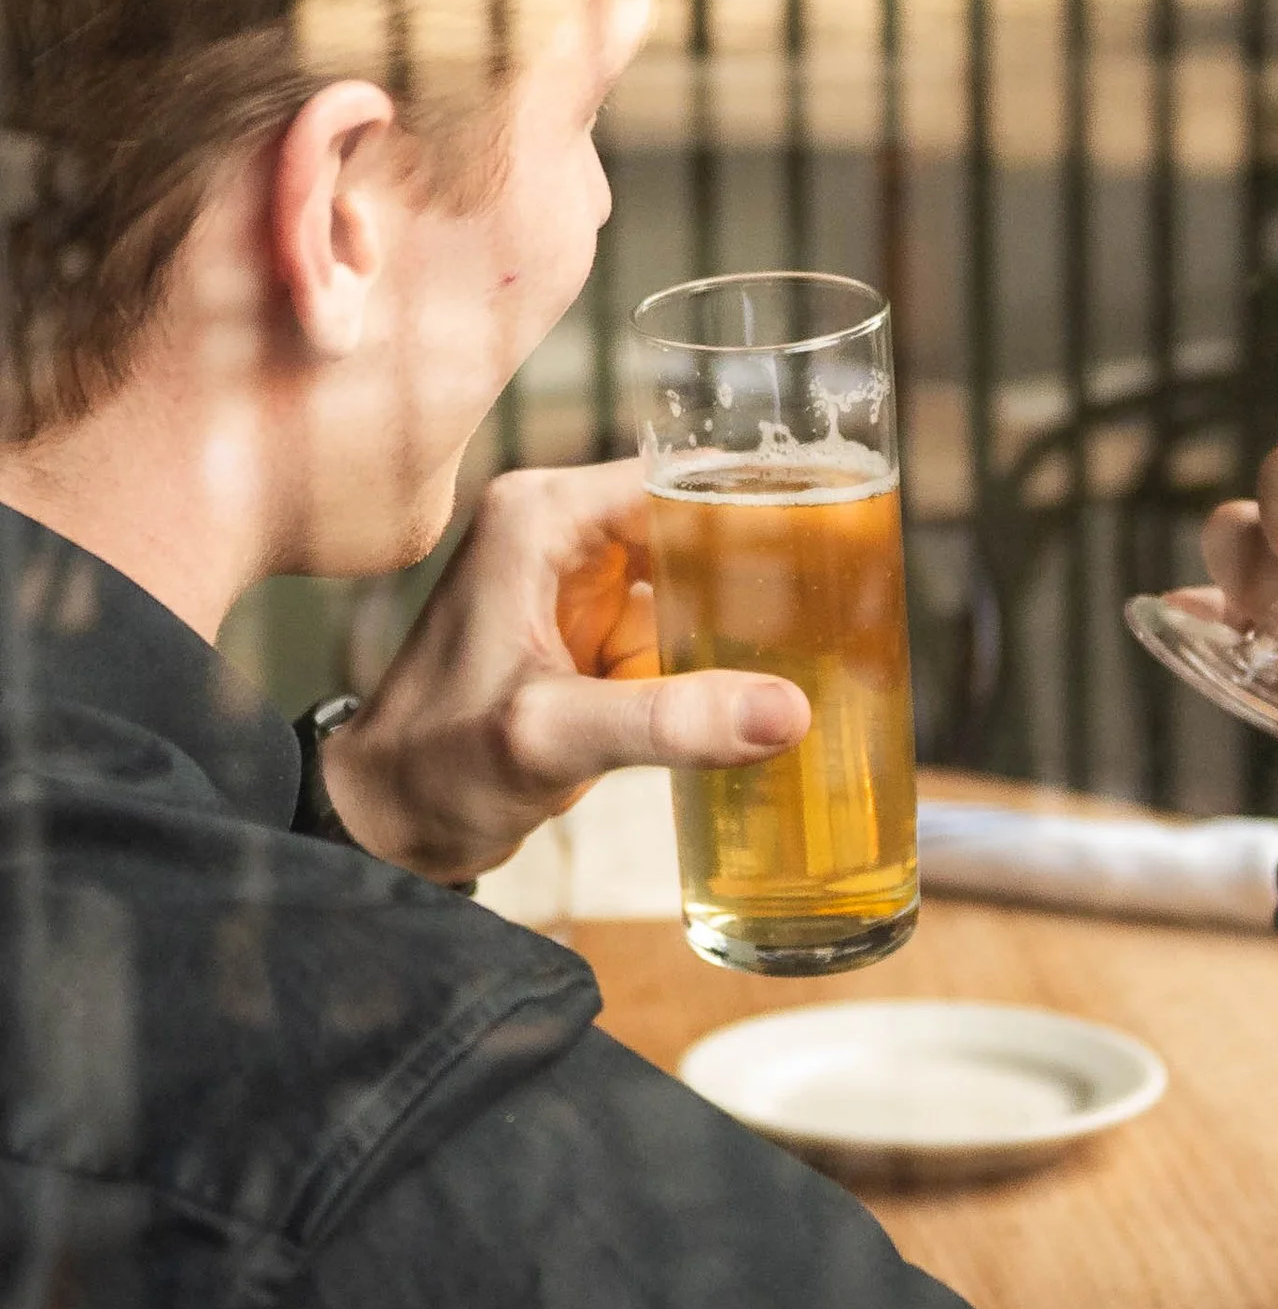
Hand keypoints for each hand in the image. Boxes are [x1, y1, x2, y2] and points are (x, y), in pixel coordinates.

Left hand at [319, 459, 808, 885]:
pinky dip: (732, 660)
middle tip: (863, 596)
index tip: (847, 537)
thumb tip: (791, 711)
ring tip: (847, 639)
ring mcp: (584, 592)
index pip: (680, 479)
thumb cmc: (434, 766)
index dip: (761, 502)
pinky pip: (687, 634)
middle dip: (775, 560)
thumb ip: (667, 719)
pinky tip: (790, 684)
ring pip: (703, 581)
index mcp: (542, 516)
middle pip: (702, 523)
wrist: (382, 830)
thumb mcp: (550, 735)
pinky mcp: (598, 646)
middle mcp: (565, 536)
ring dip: (760, 613)